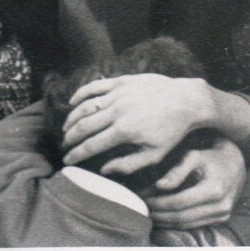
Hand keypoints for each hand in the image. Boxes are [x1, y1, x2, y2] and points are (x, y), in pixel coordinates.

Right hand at [62, 74, 212, 175]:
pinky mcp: (121, 81)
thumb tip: (104, 169)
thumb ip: (128, 164)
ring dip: (72, 118)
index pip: (92, 145)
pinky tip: (72, 102)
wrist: (185, 100)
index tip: (67, 161)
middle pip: (84, 126)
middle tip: (65, 146)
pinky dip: (80, 93)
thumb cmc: (171, 131)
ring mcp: (118, 93)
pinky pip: (94, 86)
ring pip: (85, 106)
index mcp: (124, 131)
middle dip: (71, 138)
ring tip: (66, 129)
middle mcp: (117, 111)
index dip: (76, 154)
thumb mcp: (154, 155)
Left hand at [144, 137, 245, 229]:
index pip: (180, 202)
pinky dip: (178, 223)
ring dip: (167, 222)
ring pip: (188, 224)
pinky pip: (196, 225)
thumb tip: (159, 186)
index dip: (159, 203)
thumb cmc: (210, 156)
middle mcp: (221, 206)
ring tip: (151, 214)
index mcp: (214, 189)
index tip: (144, 200)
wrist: (235, 163)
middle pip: (183, 217)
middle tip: (144, 209)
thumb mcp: (194, 156)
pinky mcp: (221, 219)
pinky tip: (165, 217)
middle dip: (160, 214)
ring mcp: (222, 215)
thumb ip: (177, 171)